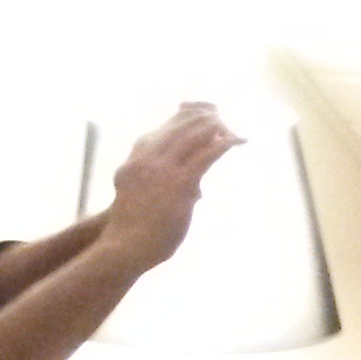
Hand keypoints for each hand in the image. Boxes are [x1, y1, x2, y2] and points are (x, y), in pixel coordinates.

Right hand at [99, 103, 242, 270]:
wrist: (124, 245)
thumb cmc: (132, 229)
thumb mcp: (140, 199)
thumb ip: (166, 189)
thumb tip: (199, 192)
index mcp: (136, 159)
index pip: (161, 130)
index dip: (182, 119)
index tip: (199, 113)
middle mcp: (147, 157)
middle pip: (177, 127)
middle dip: (200, 117)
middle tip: (220, 115)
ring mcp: (162, 168)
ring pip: (192, 135)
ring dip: (214, 126)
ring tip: (230, 124)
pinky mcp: (179, 182)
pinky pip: (205, 155)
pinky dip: (224, 144)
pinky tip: (236, 140)